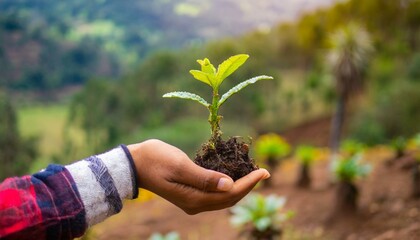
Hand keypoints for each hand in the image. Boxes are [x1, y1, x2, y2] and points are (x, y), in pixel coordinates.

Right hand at [127, 139, 269, 214]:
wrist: (134, 165)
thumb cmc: (155, 160)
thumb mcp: (180, 165)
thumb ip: (204, 177)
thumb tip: (230, 184)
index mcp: (194, 198)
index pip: (230, 194)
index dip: (249, 183)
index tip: (264, 171)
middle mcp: (196, 204)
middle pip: (229, 199)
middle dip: (249, 186)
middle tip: (264, 171)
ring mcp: (193, 201)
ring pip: (223, 198)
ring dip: (240, 186)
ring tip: (253, 172)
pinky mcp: (190, 194)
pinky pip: (215, 193)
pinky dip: (228, 184)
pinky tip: (234, 173)